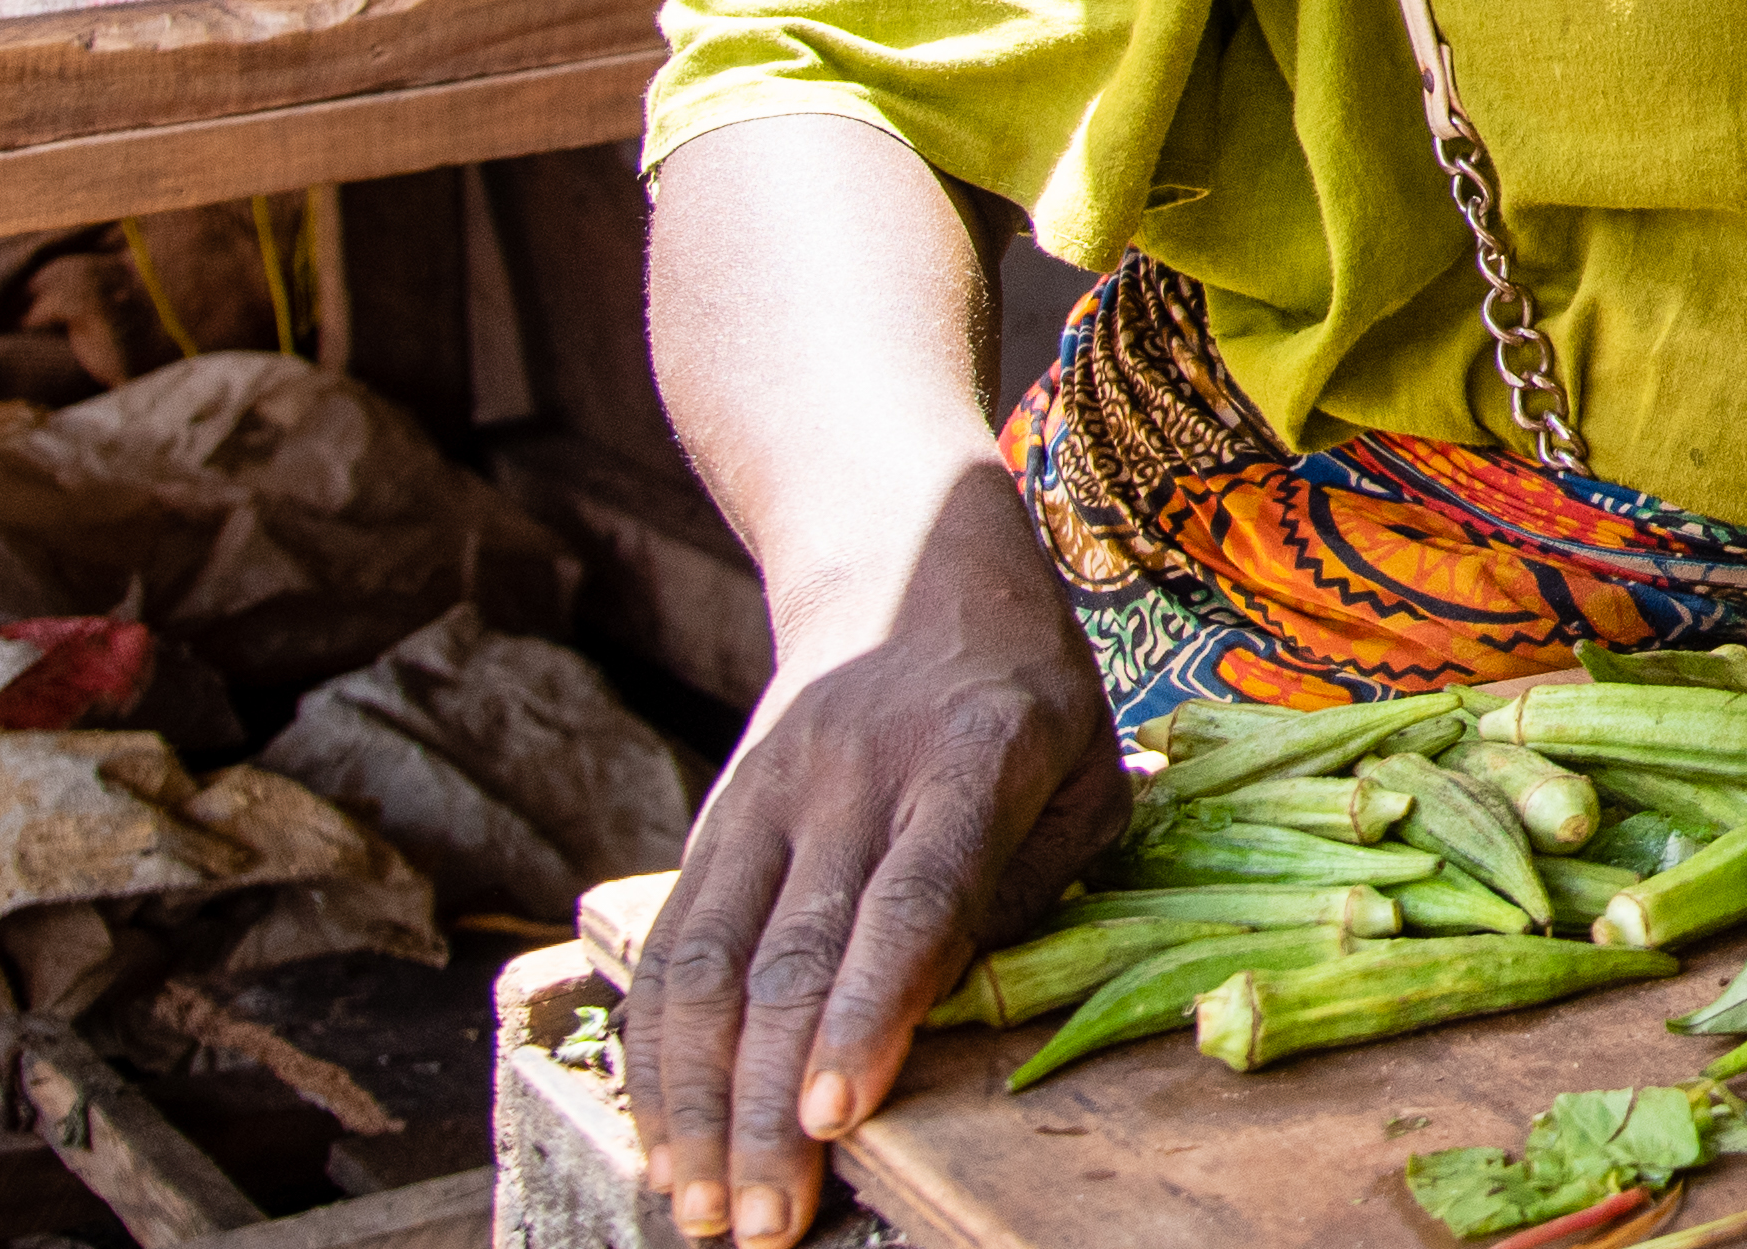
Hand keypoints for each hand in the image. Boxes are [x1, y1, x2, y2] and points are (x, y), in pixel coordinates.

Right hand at [629, 471, 1120, 1240]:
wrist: (901, 562)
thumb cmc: (1027, 694)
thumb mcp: (1087, 762)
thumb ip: (1034, 883)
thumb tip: (955, 1007)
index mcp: (975, 755)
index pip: (913, 897)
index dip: (870, 1009)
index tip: (837, 1114)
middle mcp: (857, 776)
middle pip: (799, 957)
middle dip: (773, 1106)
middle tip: (770, 1227)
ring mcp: (770, 797)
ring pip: (713, 963)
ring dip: (699, 1101)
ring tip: (705, 1212)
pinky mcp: (715, 821)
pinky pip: (673, 948)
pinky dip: (659, 1053)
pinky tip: (667, 1141)